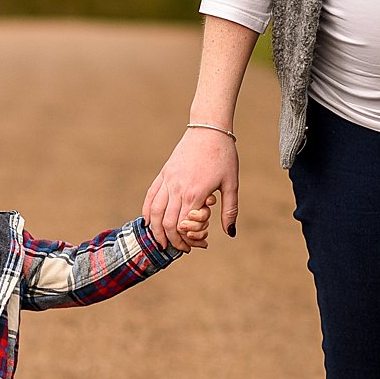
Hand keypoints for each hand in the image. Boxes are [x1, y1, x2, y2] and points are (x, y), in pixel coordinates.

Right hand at [143, 128, 238, 250]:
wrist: (209, 128)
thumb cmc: (224, 155)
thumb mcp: (232, 184)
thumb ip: (229, 210)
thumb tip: (230, 233)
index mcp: (195, 193)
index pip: (183, 226)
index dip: (187, 241)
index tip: (196, 247)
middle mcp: (177, 188)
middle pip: (167, 223)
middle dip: (172, 241)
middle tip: (179, 249)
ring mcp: (168, 180)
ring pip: (155, 211)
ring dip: (156, 230)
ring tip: (160, 242)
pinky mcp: (164, 173)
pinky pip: (151, 195)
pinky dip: (147, 210)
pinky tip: (148, 221)